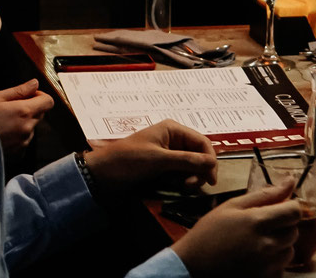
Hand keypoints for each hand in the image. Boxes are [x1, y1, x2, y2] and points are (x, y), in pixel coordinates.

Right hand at [0, 80, 52, 151]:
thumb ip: (19, 90)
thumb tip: (35, 83)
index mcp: (24, 111)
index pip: (48, 102)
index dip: (40, 96)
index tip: (28, 96)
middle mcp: (27, 128)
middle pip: (40, 114)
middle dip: (31, 108)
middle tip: (11, 107)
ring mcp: (23, 143)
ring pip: (32, 128)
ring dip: (24, 123)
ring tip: (4, 122)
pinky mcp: (18, 154)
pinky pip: (24, 141)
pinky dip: (18, 136)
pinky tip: (3, 134)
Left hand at [84, 120, 216, 194]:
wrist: (103, 174)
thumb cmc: (129, 161)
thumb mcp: (159, 160)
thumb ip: (187, 161)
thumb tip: (212, 163)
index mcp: (173, 129)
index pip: (202, 141)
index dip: (210, 159)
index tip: (212, 180)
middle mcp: (173, 139)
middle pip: (198, 154)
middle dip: (199, 170)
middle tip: (190, 186)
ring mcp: (167, 153)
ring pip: (190, 165)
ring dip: (190, 177)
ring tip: (182, 187)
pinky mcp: (162, 166)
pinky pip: (180, 172)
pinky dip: (182, 180)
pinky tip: (176, 186)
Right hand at [173, 186, 301, 277]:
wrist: (192, 267)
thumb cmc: (209, 233)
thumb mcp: (232, 206)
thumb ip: (264, 194)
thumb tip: (289, 181)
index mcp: (258, 222)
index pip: (294, 212)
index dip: (291, 206)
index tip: (281, 207)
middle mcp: (266, 246)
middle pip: (294, 232)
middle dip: (284, 225)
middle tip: (265, 224)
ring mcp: (266, 267)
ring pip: (289, 251)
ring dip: (280, 245)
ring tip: (259, 242)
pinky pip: (281, 270)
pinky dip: (274, 263)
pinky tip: (257, 258)